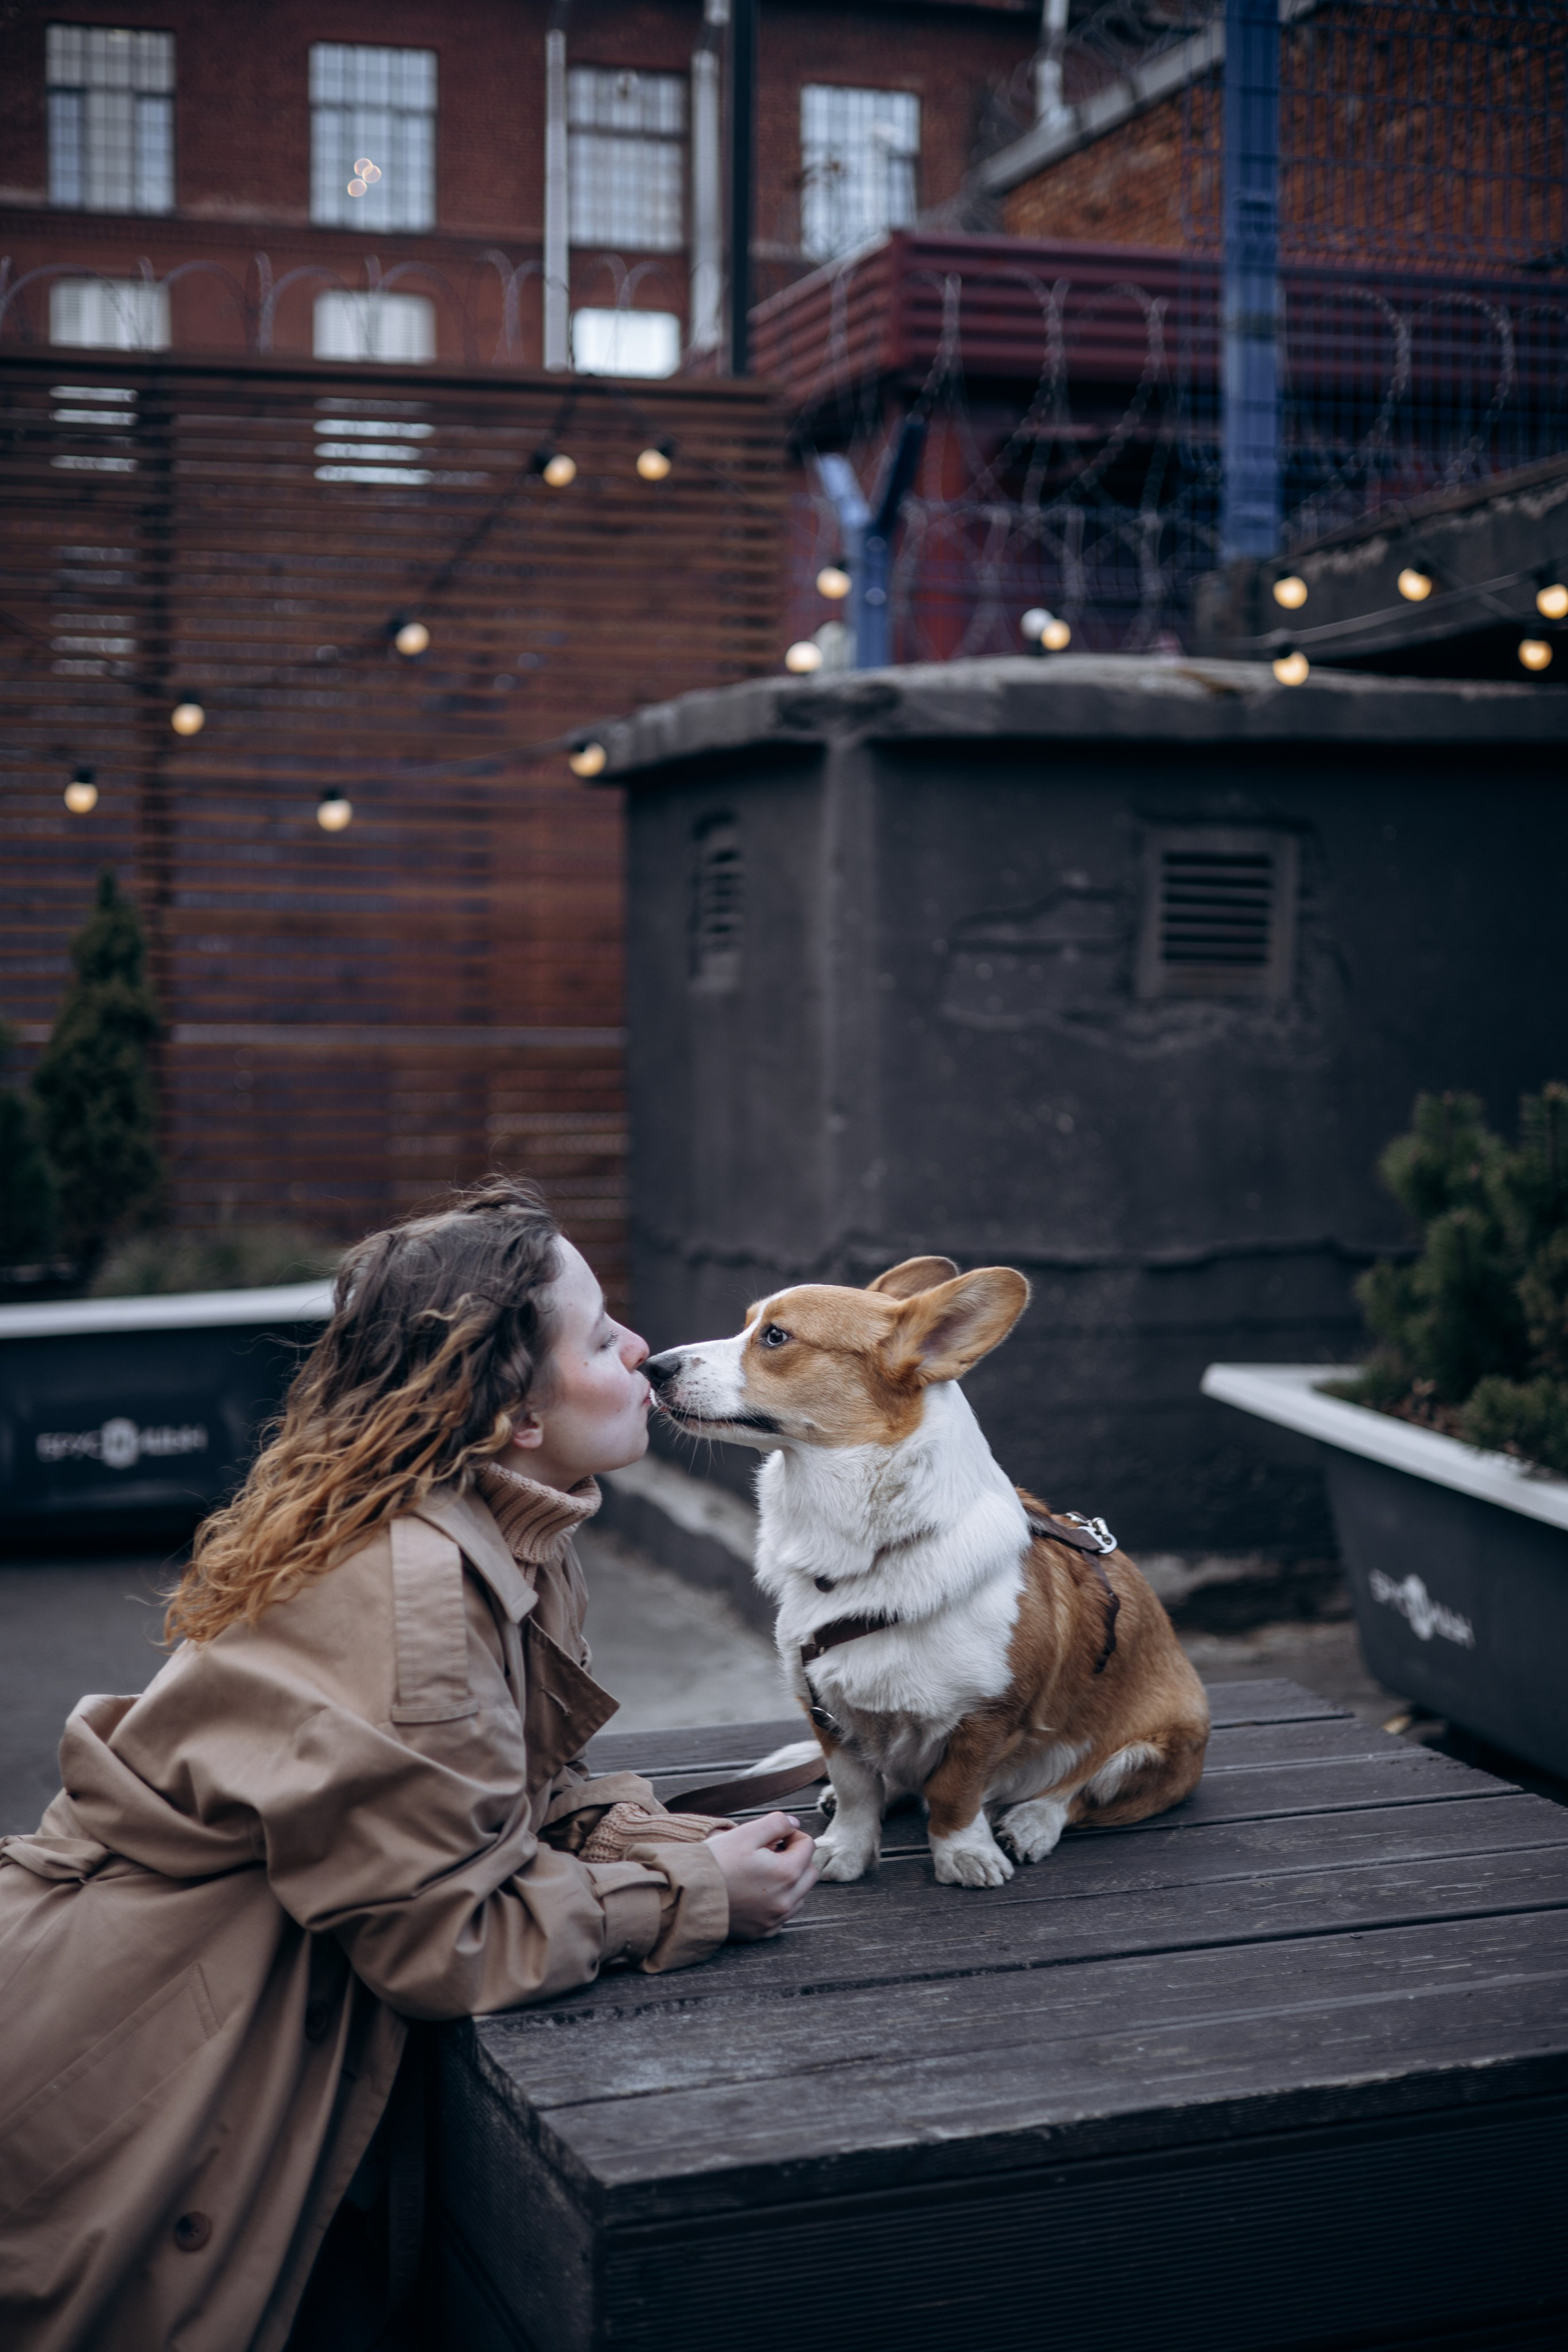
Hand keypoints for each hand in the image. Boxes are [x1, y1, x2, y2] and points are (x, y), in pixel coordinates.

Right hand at [705, 1813, 817, 1939]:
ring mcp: (775, 1919)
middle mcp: (786, 1900)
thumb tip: (794, 1824)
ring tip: (761, 1871)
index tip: (772, 1836)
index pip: (808, 1846)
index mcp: (787, 1874)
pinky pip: (782, 1915)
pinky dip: (777, 1901)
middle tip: (769, 1851)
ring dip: (789, 1881)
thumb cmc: (716, 1863)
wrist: (688, 1896)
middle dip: (795, 1857)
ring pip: (799, 1895)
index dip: (790, 1834)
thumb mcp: (746, 1832)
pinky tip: (757, 1892)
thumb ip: (776, 1823)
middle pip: (809, 1872)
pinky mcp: (762, 1932)